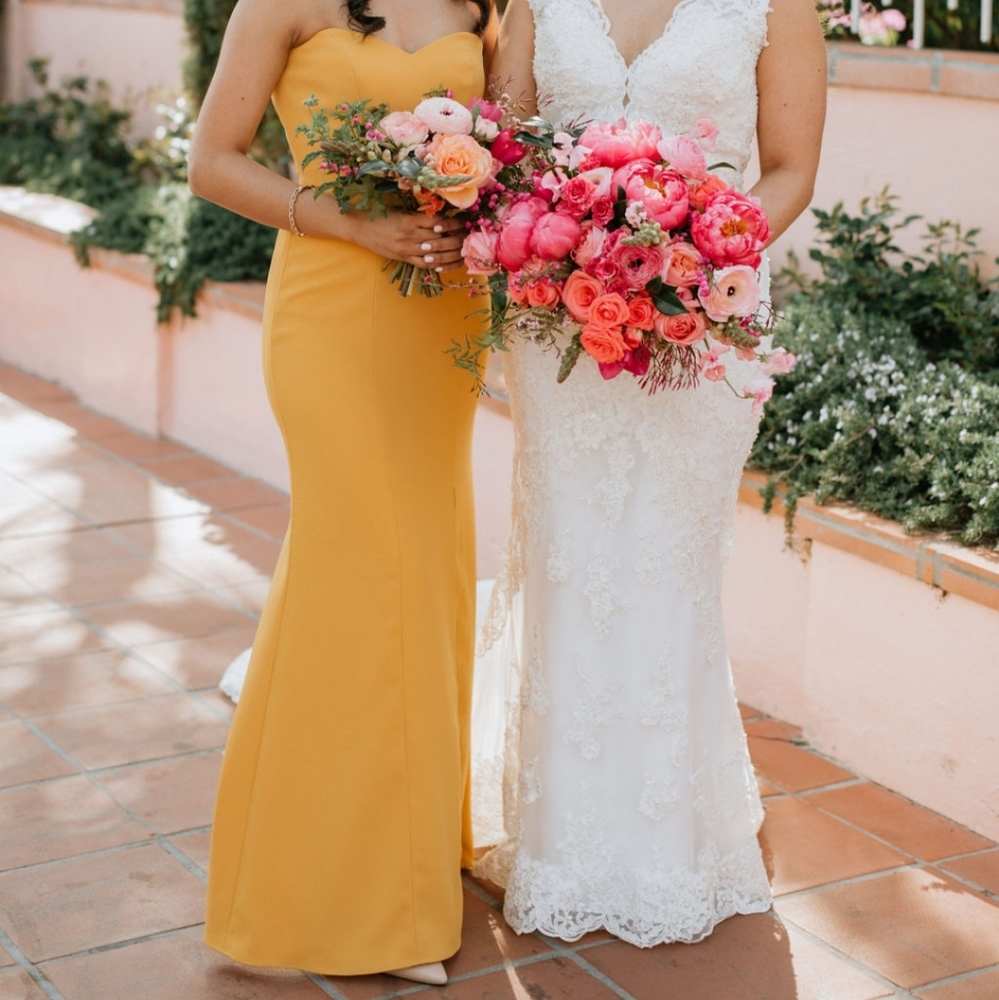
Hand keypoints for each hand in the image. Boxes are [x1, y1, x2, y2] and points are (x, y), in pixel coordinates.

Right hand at [343, 210, 467, 271]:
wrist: (358, 227)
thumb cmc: (380, 214)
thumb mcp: (400, 209)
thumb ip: (419, 214)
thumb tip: (442, 216)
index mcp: (410, 219)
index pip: (438, 222)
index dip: (453, 223)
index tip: (463, 221)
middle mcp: (410, 236)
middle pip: (440, 239)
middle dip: (457, 238)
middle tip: (468, 236)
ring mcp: (407, 249)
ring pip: (435, 254)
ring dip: (451, 253)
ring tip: (463, 250)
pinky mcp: (403, 258)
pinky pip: (424, 264)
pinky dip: (438, 264)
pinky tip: (448, 263)